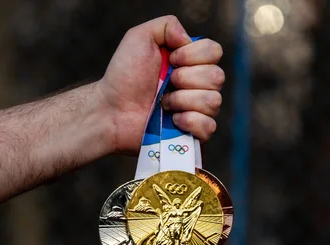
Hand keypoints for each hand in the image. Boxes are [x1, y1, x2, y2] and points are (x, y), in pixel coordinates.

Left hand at [98, 15, 224, 154]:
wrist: (112, 109)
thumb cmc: (124, 75)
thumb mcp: (139, 37)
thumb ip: (167, 25)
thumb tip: (188, 39)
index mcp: (191, 62)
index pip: (214, 51)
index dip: (193, 55)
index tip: (171, 60)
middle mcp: (199, 85)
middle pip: (217, 77)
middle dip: (186, 79)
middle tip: (165, 84)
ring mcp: (197, 110)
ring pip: (213, 101)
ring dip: (183, 100)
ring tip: (164, 103)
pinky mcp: (193, 133)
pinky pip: (209, 126)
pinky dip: (190, 122)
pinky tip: (172, 120)